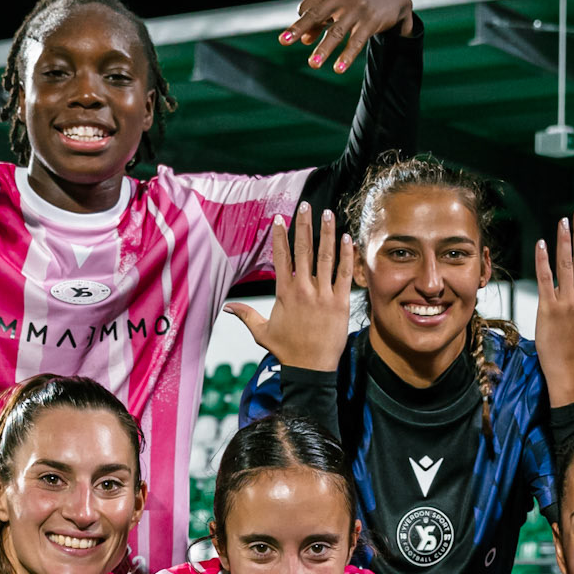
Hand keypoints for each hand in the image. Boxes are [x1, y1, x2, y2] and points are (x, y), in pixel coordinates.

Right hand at [223, 205, 351, 373]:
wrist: (310, 368)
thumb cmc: (286, 351)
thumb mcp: (262, 332)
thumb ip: (245, 315)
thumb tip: (226, 308)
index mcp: (284, 292)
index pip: (281, 256)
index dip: (280, 235)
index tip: (279, 218)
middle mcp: (303, 289)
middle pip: (303, 250)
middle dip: (304, 225)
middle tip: (306, 205)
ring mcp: (323, 295)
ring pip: (326, 257)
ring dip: (326, 233)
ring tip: (327, 213)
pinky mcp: (340, 303)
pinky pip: (344, 274)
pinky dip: (346, 255)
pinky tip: (347, 238)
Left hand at [278, 0, 414, 72]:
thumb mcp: (339, 3)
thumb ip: (321, 19)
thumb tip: (303, 40)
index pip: (308, 6)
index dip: (303, 23)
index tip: (304, 36)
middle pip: (316, 14)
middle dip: (299, 28)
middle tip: (283, 41)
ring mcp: (357, 7)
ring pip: (336, 32)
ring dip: (323, 49)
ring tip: (313, 64)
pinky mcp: (371, 20)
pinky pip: (356, 41)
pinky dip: (347, 56)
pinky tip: (338, 68)